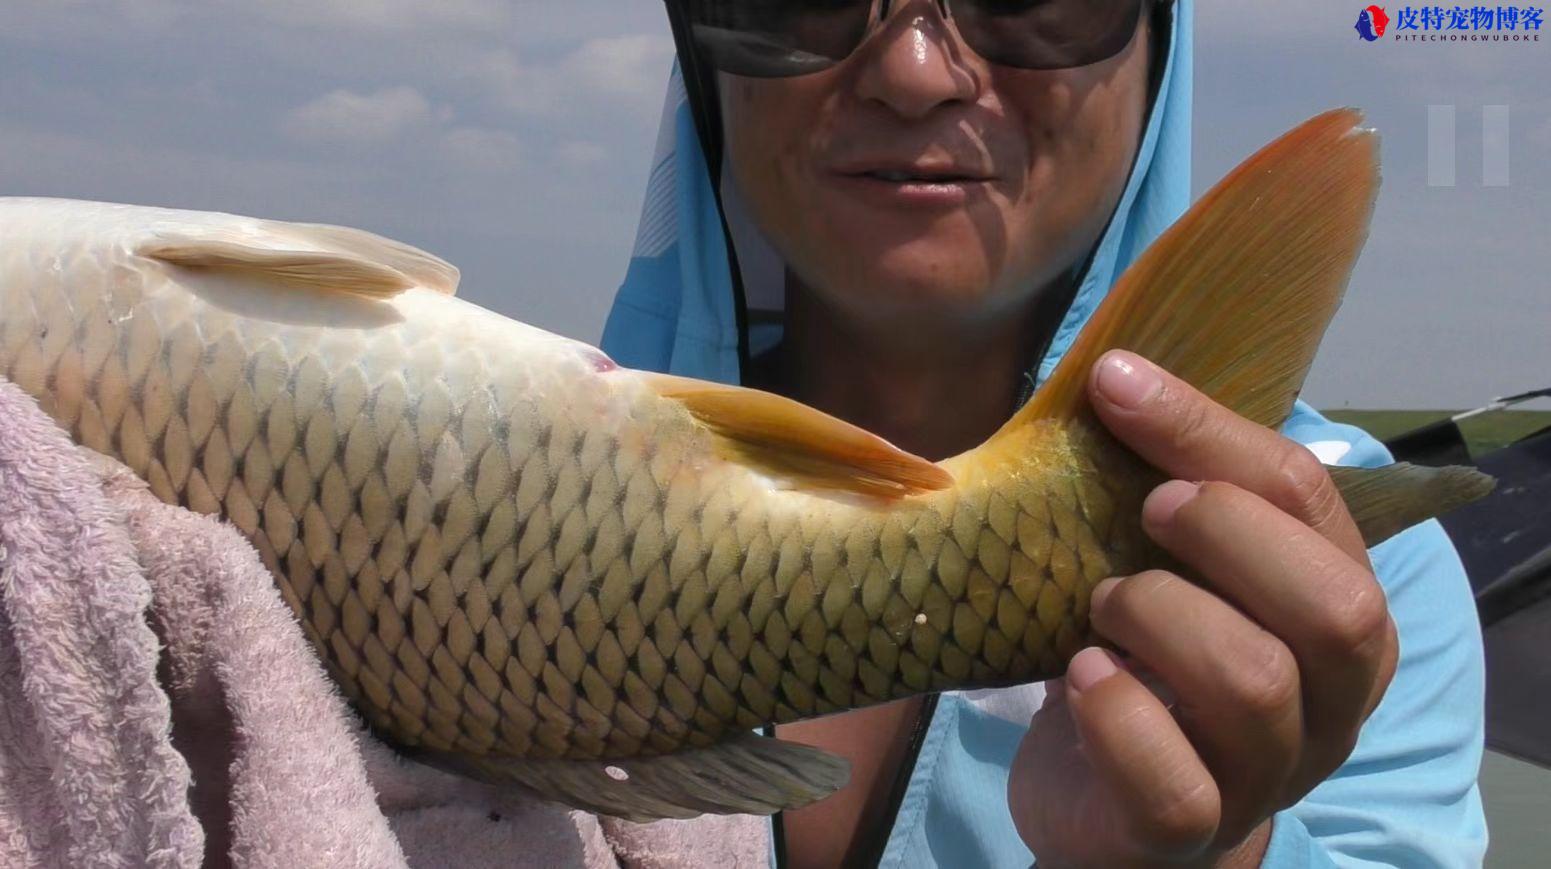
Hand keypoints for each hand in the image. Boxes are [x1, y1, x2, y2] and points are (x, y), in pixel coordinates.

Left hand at [1006, 350, 1399, 866]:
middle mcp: (1330, 697)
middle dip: (1226, 531)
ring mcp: (1268, 773)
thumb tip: (1110, 376)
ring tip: (1101, 607)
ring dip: (1157, 614)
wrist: (1107, 800)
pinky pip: (1173, 778)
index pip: (1307, 498)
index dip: (1208, 429)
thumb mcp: (1167, 569)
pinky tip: (1083, 676)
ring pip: (1254, 682)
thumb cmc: (1145, 662)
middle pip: (1334, 605)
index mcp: (1337, 609)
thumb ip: (1166, 492)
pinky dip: (1117, 713)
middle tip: (1147, 513)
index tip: (1116, 383)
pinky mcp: (1188, 829)